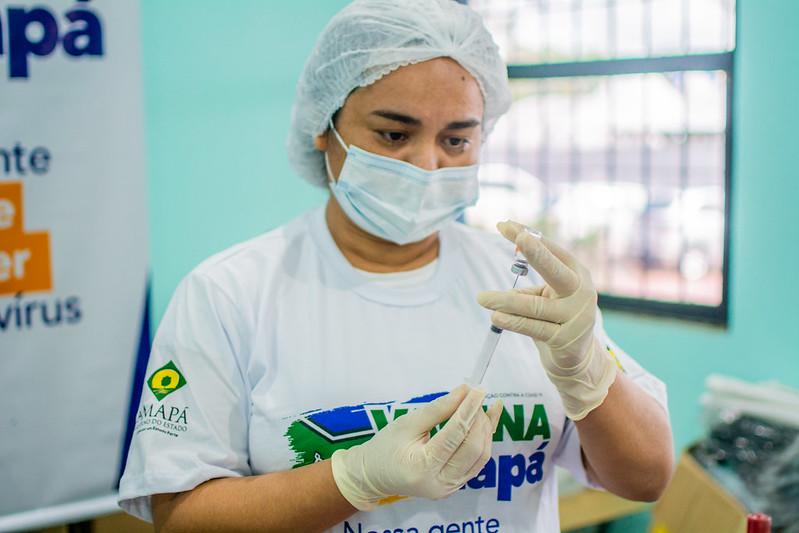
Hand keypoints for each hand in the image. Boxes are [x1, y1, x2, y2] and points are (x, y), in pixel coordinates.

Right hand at [331, 385, 502, 510]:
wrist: (375, 476)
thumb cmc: (385, 447)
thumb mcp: (406, 423)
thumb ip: (437, 409)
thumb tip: (464, 392)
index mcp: (422, 466)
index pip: (454, 434)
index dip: (469, 409)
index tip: (478, 390)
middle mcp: (440, 482)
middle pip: (473, 448)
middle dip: (479, 419)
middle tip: (477, 396)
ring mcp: (450, 488)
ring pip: (480, 457)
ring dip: (486, 430)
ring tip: (483, 407)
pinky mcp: (455, 487)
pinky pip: (477, 463)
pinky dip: (484, 441)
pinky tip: (486, 423)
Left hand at [476, 220, 616, 419]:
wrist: (578, 358)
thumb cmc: (556, 317)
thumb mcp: (548, 293)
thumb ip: (533, 276)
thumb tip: (513, 248)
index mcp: (578, 274)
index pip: (553, 251)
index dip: (529, 237)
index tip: (505, 225)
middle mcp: (582, 293)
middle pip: (556, 270)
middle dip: (537, 252)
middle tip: (518, 237)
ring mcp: (576, 317)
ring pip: (535, 306)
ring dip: (505, 301)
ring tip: (481, 298)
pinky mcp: (565, 339)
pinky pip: (533, 328)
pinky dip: (512, 322)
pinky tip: (495, 316)